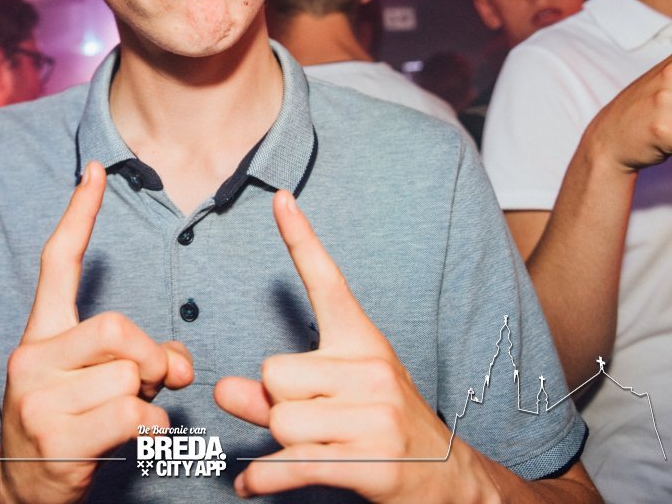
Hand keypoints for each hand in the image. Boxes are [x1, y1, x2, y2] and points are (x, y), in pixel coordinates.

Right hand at [0, 162, 193, 503]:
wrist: (15, 493)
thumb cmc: (66, 428)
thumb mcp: (92, 383)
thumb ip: (138, 357)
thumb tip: (181, 364)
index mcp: (39, 336)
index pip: (58, 263)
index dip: (79, 216)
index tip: (95, 171)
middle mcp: (31, 359)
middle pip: (115, 328)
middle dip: (150, 354)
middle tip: (155, 380)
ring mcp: (38, 401)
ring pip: (129, 377)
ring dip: (151, 399)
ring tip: (133, 417)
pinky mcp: (56, 440)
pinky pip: (133, 415)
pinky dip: (153, 429)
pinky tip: (137, 440)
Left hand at [214, 191, 493, 502]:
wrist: (446, 480)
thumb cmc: (382, 429)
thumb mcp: (336, 398)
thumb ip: (274, 393)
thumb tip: (225, 389)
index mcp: (363, 341)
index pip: (326, 281)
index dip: (301, 239)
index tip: (279, 197)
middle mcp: (370, 368)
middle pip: (275, 373)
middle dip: (277, 402)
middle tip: (311, 420)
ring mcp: (373, 415)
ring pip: (280, 420)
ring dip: (280, 444)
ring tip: (314, 449)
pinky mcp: (369, 460)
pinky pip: (291, 464)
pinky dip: (264, 481)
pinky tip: (252, 486)